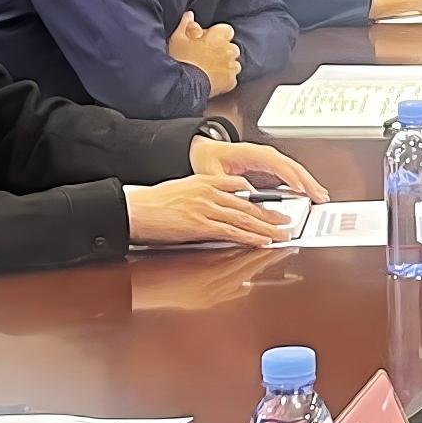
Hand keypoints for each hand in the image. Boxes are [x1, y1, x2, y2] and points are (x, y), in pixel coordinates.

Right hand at [128, 172, 292, 247]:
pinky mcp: (200, 224)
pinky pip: (231, 231)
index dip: (259, 199)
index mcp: (204, 181)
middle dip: (270, 215)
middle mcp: (208, 192)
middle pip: (247, 205)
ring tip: (281, 234)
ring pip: (244, 218)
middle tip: (287, 221)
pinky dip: (250, 237)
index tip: (273, 206)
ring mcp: (205, 208)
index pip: (239, 189)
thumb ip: (203, 195)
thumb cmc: (151, 204)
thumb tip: (217, 207)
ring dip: (266, 228)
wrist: (134, 210)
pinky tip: (262, 241)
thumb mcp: (181, 190)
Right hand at [166, 12, 240, 94]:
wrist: (182, 85)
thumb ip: (185, 25)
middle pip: (231, 47)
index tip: (208, 39)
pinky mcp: (231, 82)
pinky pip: (231, 77)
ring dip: (225, 64)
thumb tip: (190, 15)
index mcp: (218, 37)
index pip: (227, 30)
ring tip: (210, 68)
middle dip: (222, 50)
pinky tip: (213, 79)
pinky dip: (225, 78)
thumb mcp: (177, 38)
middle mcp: (229, 50)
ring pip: (233, 63)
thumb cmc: (180, 59)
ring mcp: (231, 67)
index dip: (218, 34)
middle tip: (207, 55)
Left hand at [189, 137, 328, 200]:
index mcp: (251, 153)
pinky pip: (290, 173)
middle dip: (308, 181)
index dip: (290, 176)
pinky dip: (302, 182)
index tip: (301, 189)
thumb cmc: (209, 158)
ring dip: (309, 182)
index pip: (277, 163)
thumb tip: (248, 197)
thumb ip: (229, 186)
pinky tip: (309, 192)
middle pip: (291, 166)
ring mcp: (269, 159)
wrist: (205, 151)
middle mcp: (264, 154)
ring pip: (294, 169)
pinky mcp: (270, 166)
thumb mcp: (213, 174)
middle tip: (319, 196)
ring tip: (320, 195)